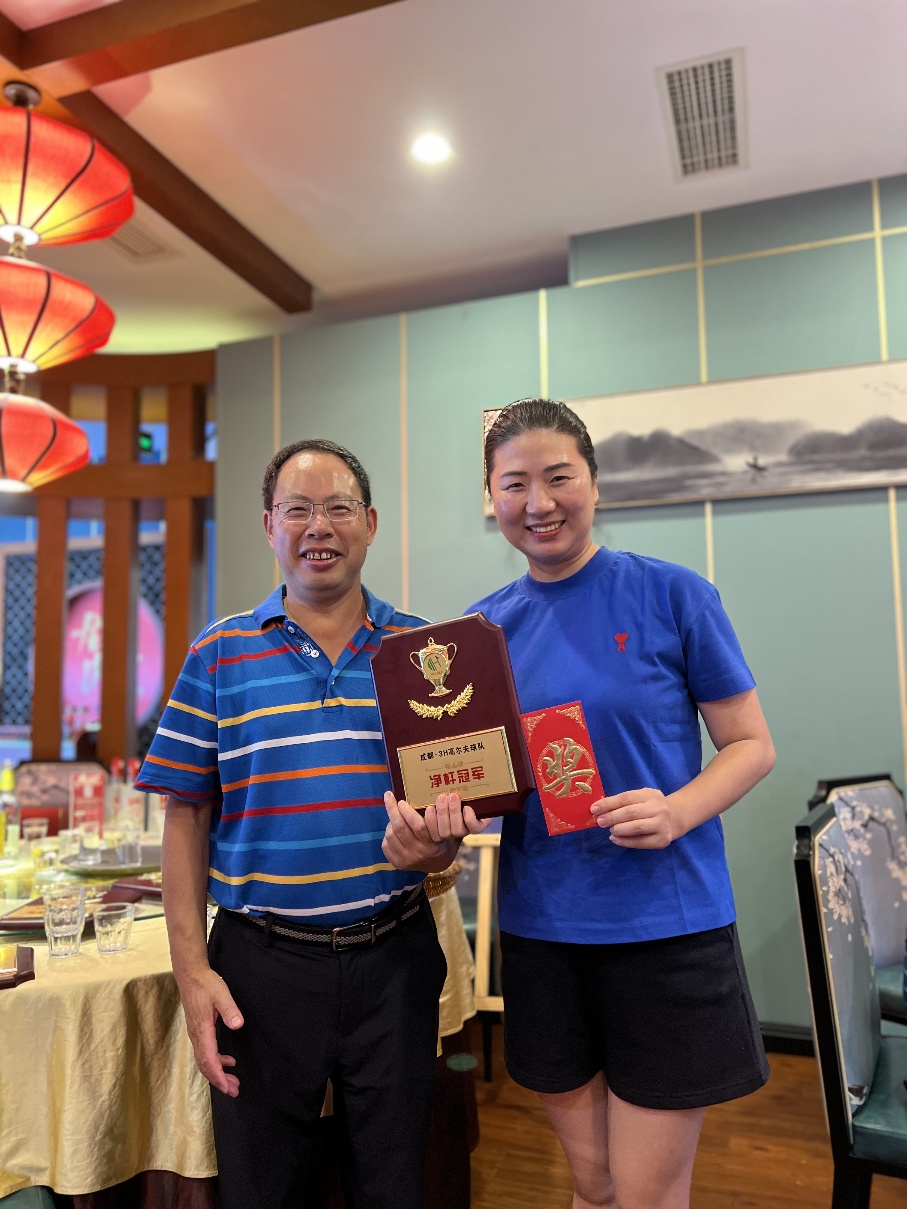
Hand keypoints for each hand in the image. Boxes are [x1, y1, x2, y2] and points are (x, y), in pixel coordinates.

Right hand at [175, 964, 243, 1095]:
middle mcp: (196, 1035)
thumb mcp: (221, 993)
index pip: (209, 1059)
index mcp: (202, 1029)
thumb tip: (238, 1024)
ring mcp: (195, 1033)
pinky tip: (228, 1060)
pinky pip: (205, 1052)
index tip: (228, 1087)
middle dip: (219, 1080)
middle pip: (205, 1065)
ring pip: (204, 1060)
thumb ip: (229, 1009)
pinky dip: (216, 1060)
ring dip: (217, 1073)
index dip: (218, 1075)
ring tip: (233, 1082)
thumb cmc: (205, 983)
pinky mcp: (198, 1030)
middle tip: (234, 1091)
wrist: (190, 974)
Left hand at [382, 791, 489, 871]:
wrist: (436, 864)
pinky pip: (387, 843)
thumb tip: (487, 811)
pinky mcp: (397, 862)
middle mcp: (421, 852)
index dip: (413, 812)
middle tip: (393, 796)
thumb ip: (469, 822)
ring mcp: (408, 858)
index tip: (409, 797)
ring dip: (391, 816)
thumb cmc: (447, 840)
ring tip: (390, 801)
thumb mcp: (458, 832)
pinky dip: (387, 831)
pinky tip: (389, 821)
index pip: (423, 826)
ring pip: (394, 833)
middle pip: (404, 827)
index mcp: (435, 844)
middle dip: (397, 810)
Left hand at [590, 788, 683, 849]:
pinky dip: (625, 842)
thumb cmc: (650, 807)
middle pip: (631, 812)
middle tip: (599, 822)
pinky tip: (615, 839)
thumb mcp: (640, 798)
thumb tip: (598, 809)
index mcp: (650, 794)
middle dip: (612, 817)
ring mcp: (662, 824)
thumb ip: (623, 802)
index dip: (608, 803)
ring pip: (637, 827)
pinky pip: (641, 842)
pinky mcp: (662, 840)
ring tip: (610, 830)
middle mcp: (659, 808)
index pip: (626, 798)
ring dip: (619, 829)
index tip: (593, 809)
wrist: (675, 819)